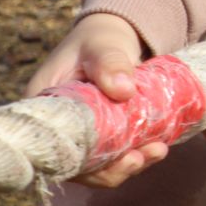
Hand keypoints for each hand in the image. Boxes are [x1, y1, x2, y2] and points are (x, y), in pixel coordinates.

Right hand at [27, 13, 168, 188]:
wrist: (113, 36)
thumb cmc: (99, 39)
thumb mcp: (103, 44)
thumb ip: (110, 62)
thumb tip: (124, 89)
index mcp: (45, 108)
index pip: (54, 148)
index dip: (81, 163)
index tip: (111, 160)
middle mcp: (60, 127)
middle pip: (78, 163)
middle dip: (110, 169)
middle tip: (142, 158)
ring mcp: (82, 133)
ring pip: (100, 164)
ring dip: (129, 164)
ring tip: (158, 151)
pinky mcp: (104, 135)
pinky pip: (116, 154)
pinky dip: (137, 154)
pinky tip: (159, 146)